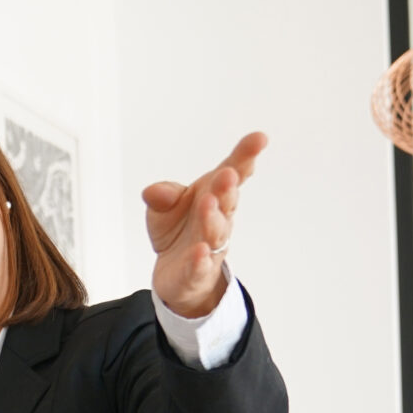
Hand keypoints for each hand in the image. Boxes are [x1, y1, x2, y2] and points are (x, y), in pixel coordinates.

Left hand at [143, 131, 265, 318]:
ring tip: (209, 203)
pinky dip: (200, 259)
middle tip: (228, 173)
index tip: (259, 138)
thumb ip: (163, 196)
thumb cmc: (178, 231)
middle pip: (227, 201)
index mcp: (214, 196)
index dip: (246, 156)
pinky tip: (199, 251)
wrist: (176, 274)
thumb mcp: (164, 208)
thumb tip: (153, 191)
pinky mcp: (197, 272)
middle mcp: (219, 219)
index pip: (234, 173)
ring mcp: (210, 246)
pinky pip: (200, 266)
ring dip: (213, 218)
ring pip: (215, 232)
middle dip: (228, 187)